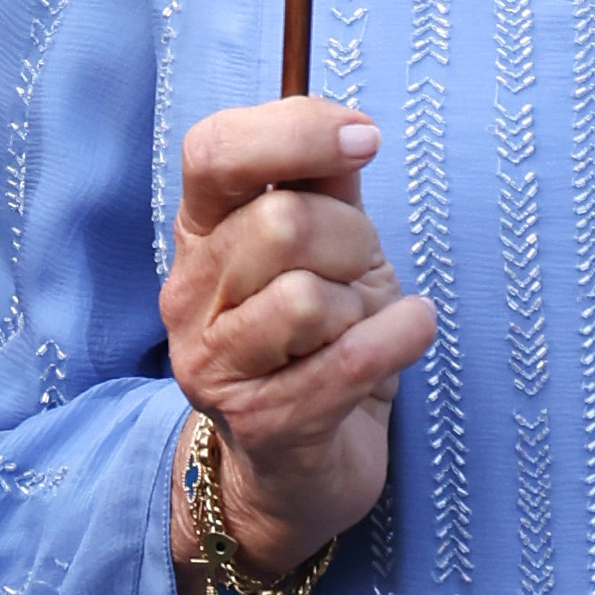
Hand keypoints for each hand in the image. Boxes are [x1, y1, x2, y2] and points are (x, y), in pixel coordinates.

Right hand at [160, 99, 439, 594]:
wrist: (302, 466)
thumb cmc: (318, 342)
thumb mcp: (326, 247)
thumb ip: (326, 183)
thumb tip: (349, 128)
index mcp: (200, 233)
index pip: (213, 150)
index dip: (294, 131)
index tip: (364, 140)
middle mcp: (188, 294)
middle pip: (281, 220)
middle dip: (353, 238)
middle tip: (364, 271)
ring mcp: (214, 363)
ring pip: (308, 296)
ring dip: (365, 302)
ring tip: (363, 322)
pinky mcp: (260, 422)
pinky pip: (347, 361)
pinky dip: (399, 340)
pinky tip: (406, 336)